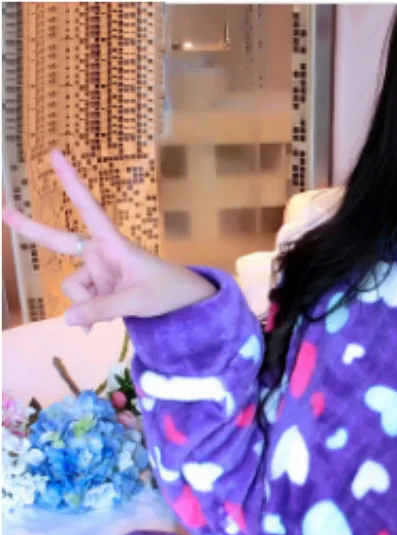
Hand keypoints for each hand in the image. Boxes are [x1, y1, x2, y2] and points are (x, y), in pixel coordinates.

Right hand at [2, 149, 215, 327]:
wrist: (187, 304)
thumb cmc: (169, 292)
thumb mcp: (138, 301)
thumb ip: (102, 309)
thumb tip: (67, 319)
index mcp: (113, 245)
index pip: (89, 209)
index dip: (72, 183)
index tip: (56, 154)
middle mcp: (102, 255)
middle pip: (61, 243)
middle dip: (33, 230)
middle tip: (3, 212)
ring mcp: (100, 273)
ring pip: (74, 288)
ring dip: (86, 305)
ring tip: (113, 314)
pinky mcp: (101, 289)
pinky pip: (81, 303)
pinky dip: (86, 315)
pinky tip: (94, 328)